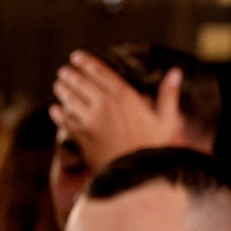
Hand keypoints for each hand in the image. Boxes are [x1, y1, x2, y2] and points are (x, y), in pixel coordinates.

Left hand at [51, 50, 181, 169]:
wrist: (136, 174)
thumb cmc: (154, 147)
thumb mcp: (166, 120)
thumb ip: (168, 95)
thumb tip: (175, 72)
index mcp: (126, 96)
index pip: (100, 72)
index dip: (86, 62)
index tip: (76, 57)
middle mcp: (105, 105)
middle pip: (80, 83)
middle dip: (70, 75)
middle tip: (64, 72)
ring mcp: (89, 121)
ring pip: (69, 99)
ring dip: (62, 90)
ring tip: (58, 85)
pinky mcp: (79, 137)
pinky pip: (64, 120)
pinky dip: (58, 113)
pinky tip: (55, 109)